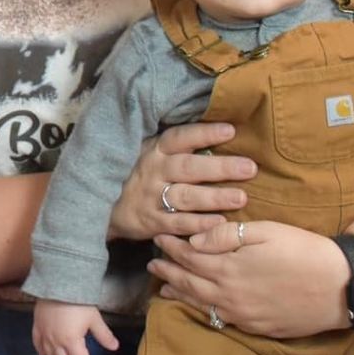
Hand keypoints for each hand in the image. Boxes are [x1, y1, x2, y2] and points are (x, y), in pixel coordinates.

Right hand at [31, 298, 116, 354]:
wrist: (57, 284)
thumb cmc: (77, 302)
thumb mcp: (94, 319)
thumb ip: (104, 335)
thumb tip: (114, 347)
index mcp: (71, 342)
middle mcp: (56, 343)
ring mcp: (44, 335)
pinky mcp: (37, 327)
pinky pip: (37, 344)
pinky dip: (42, 353)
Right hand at [109, 123, 254, 241]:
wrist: (104, 206)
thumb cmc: (139, 174)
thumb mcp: (150, 153)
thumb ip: (177, 146)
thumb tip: (222, 130)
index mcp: (154, 150)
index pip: (180, 138)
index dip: (204, 134)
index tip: (231, 131)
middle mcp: (153, 171)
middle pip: (188, 168)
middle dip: (220, 168)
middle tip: (249, 168)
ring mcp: (151, 197)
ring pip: (186, 196)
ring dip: (214, 197)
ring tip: (241, 198)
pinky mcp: (152, 222)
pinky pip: (178, 223)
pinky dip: (199, 224)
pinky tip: (220, 222)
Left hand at [150, 219, 349, 338]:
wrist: (341, 287)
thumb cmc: (304, 251)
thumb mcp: (266, 232)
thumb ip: (226, 236)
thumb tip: (195, 240)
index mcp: (229, 269)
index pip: (190, 257)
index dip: (172, 247)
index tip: (158, 237)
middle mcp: (230, 296)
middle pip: (189, 283)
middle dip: (168, 271)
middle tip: (151, 263)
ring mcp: (244, 315)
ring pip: (202, 305)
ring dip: (180, 294)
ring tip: (162, 288)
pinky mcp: (258, 328)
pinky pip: (222, 320)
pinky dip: (204, 312)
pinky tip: (199, 307)